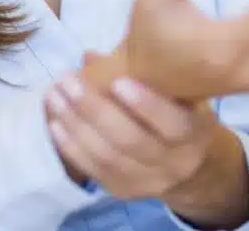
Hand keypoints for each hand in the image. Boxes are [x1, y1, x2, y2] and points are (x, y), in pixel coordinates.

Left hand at [45, 68, 248, 226]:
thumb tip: (92, 56)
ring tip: (53, 96)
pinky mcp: (124, 191)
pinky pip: (94, 170)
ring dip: (75, 125)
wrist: (191, 165)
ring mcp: (148, 181)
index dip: (145, 105)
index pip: (172, 124)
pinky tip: (55, 123)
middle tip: (67, 81)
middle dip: (94, 109)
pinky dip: (71, 147)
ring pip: (107, 156)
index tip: (117, 81)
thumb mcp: (180, 93)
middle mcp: (175, 162)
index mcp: (195, 132)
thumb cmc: (182, 113)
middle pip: (130, 140)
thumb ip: (146, 74)